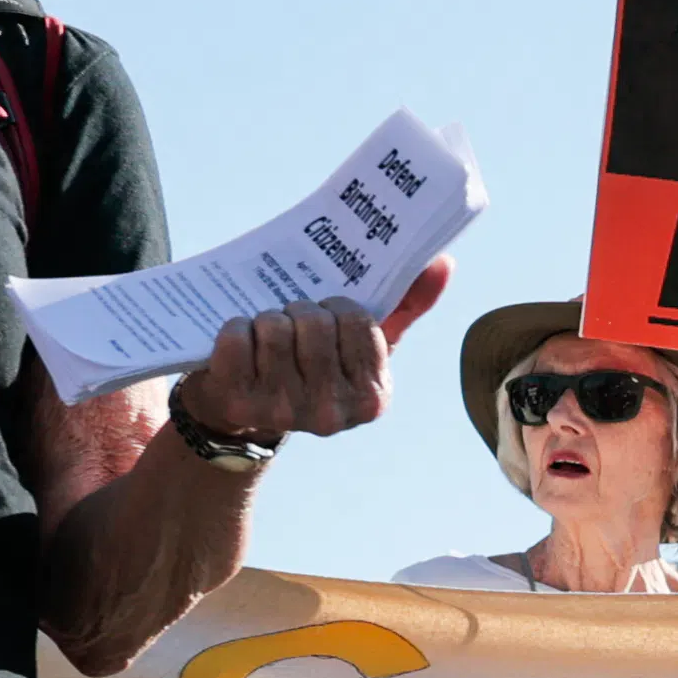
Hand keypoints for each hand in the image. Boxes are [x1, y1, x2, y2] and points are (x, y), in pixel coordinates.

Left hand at [165, 258, 441, 451]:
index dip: (337, 306)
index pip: (356, 320)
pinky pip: (237, 337)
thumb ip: (405, 306)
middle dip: (300, 310)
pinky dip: (235, 328)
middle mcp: (331, 413)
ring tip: (267, 334)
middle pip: (314, 321)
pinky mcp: (239, 403)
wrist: (245, 412)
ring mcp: (284, 412)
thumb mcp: (361, 345)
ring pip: (274, 326)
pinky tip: (242, 344)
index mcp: (371, 397)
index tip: (328, 317)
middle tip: (294, 324)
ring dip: (266, 318)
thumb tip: (442, 263)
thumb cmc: (312, 367)